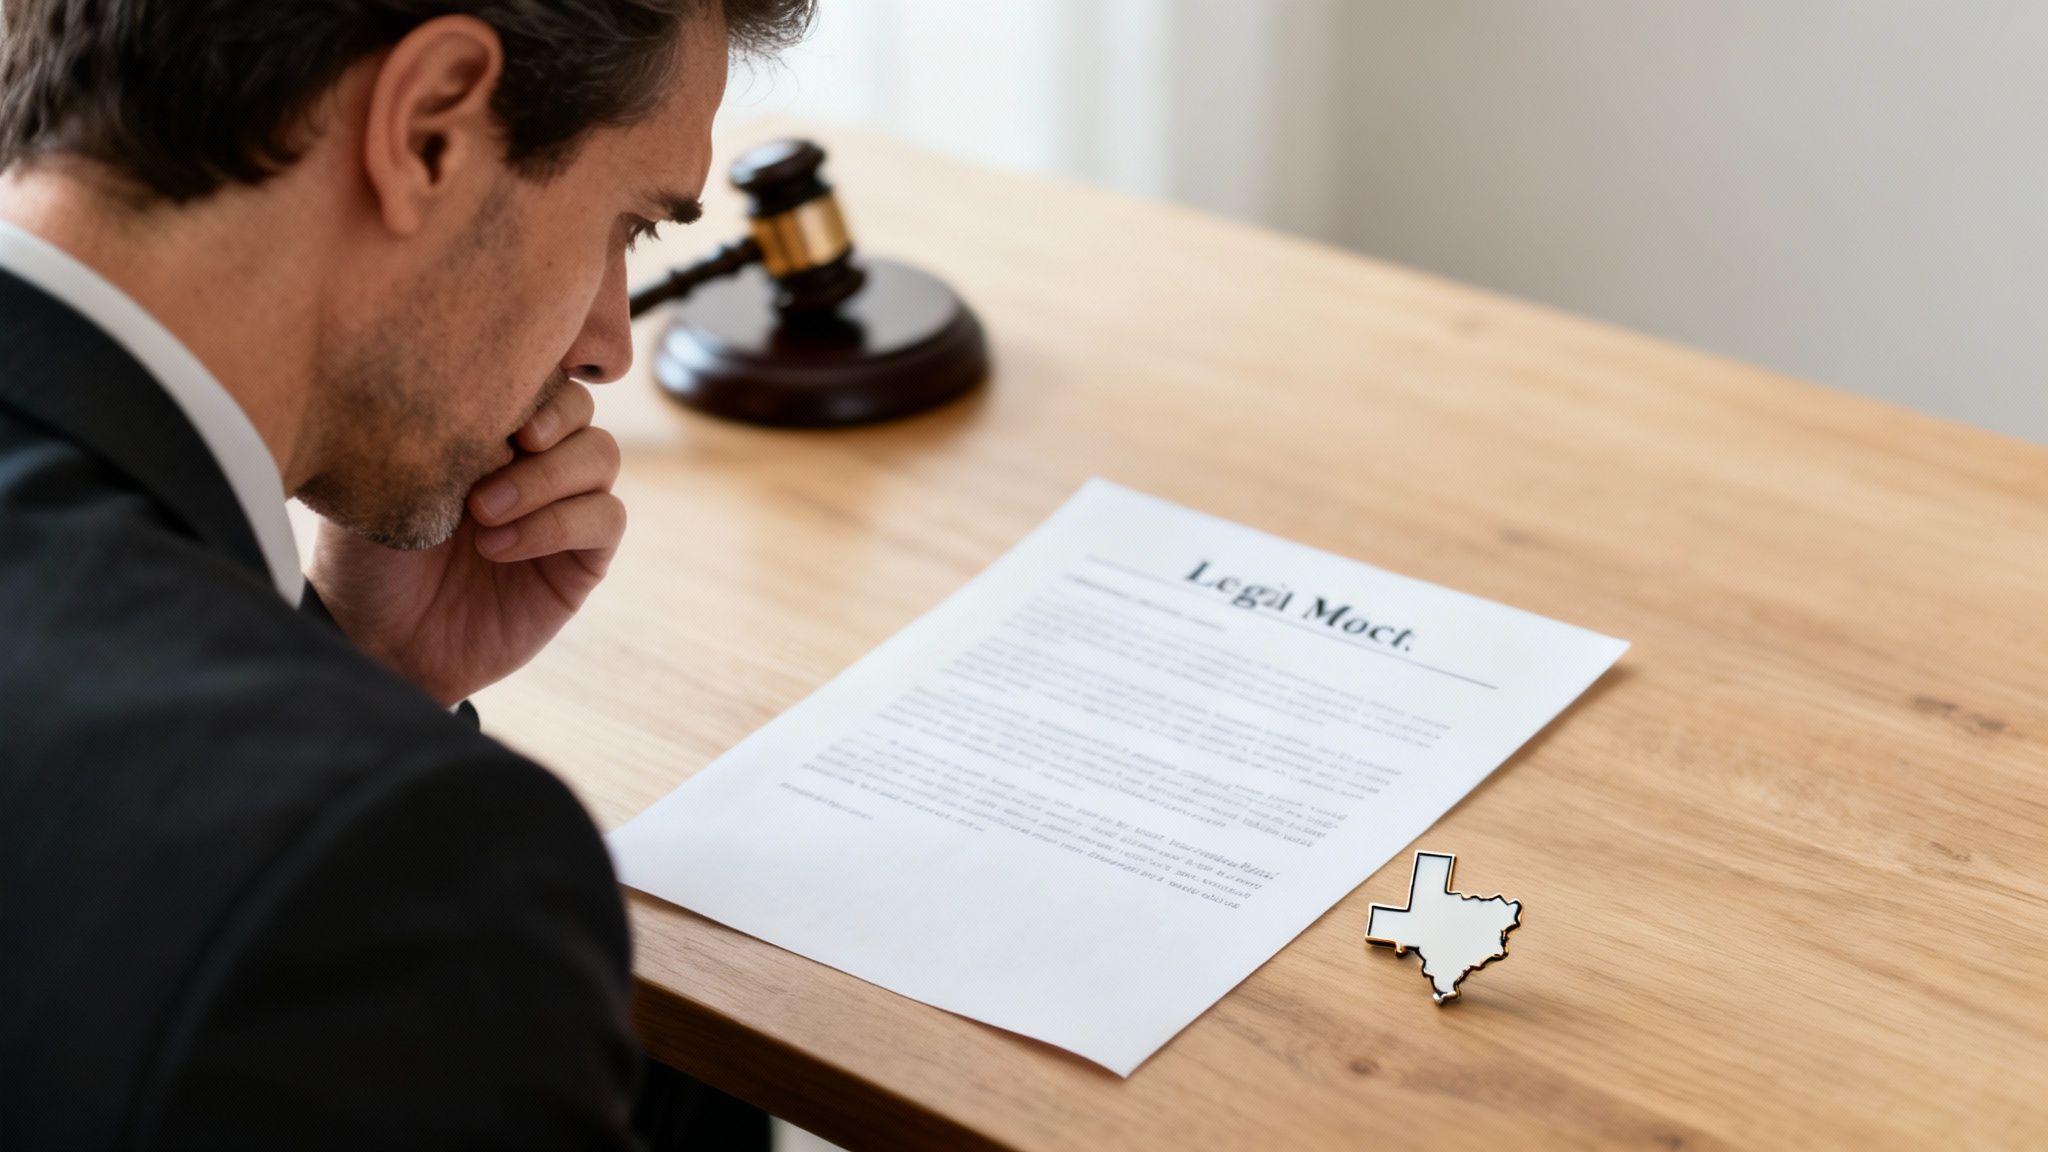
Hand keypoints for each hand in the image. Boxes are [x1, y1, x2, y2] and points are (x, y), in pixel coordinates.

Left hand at [306, 382, 625, 706]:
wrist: (375, 642)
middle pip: (580, 407)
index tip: (496, 400)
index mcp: (485, 428)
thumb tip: (487, 410)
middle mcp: (531, 461)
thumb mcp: (380, 482)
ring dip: (547, 478)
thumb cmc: (366, 558)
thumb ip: (431, 431)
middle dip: (552, 419)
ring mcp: (562, 508)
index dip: (532, 375)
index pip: (535, 373)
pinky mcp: (581, 560)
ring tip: (484, 513)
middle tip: (502, 449)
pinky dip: (558, 524)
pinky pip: (605, 519)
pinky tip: (499, 548)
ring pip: (601, 457)